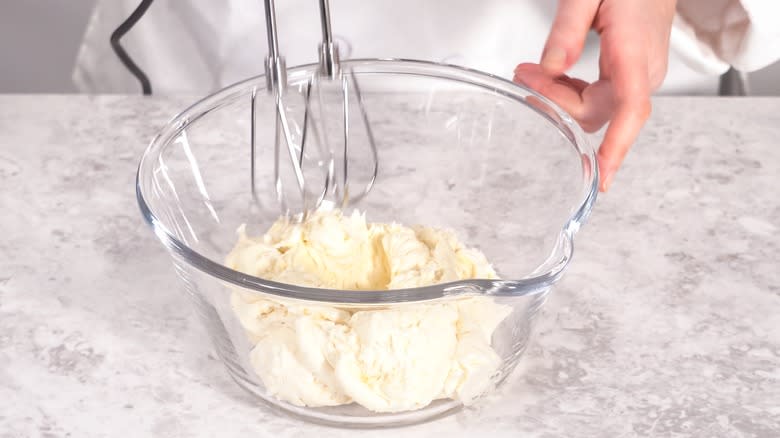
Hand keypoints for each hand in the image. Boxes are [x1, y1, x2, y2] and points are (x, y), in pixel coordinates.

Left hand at [513, 0, 676, 191]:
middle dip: (555, 102)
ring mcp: (640, 77)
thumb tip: (550, 68)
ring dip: (560, 97)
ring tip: (531, 71)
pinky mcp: (633, 76)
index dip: (615, 147)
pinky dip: (572, 91)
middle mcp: (643, 73)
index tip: (600, 176)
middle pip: (596, 111)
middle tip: (523, 74)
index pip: (629, 110)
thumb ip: (567, 30)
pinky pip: (600, 98)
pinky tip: (554, 74)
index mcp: (635, 54)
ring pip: (595, 108)